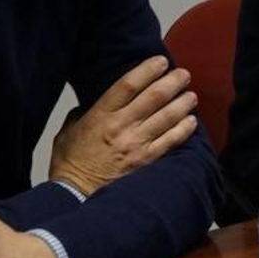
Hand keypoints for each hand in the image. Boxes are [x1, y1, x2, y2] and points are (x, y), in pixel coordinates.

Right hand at [49, 54, 198, 195]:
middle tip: (184, 75)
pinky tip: (191, 121)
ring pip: (167, 117)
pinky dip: (183, 129)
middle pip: (154, 97)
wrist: (74, 196)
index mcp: (101, 115)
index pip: (128, 84)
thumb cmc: (70, 164)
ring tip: (191, 95)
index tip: (161, 61)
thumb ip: (82, 114)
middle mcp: (121, 126)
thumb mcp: (67, 132)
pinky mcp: (146, 161)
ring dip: (182, 103)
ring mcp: (136, 144)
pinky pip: (170, 141)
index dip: (147, 70)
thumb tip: (90, 105)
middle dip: (172, 82)